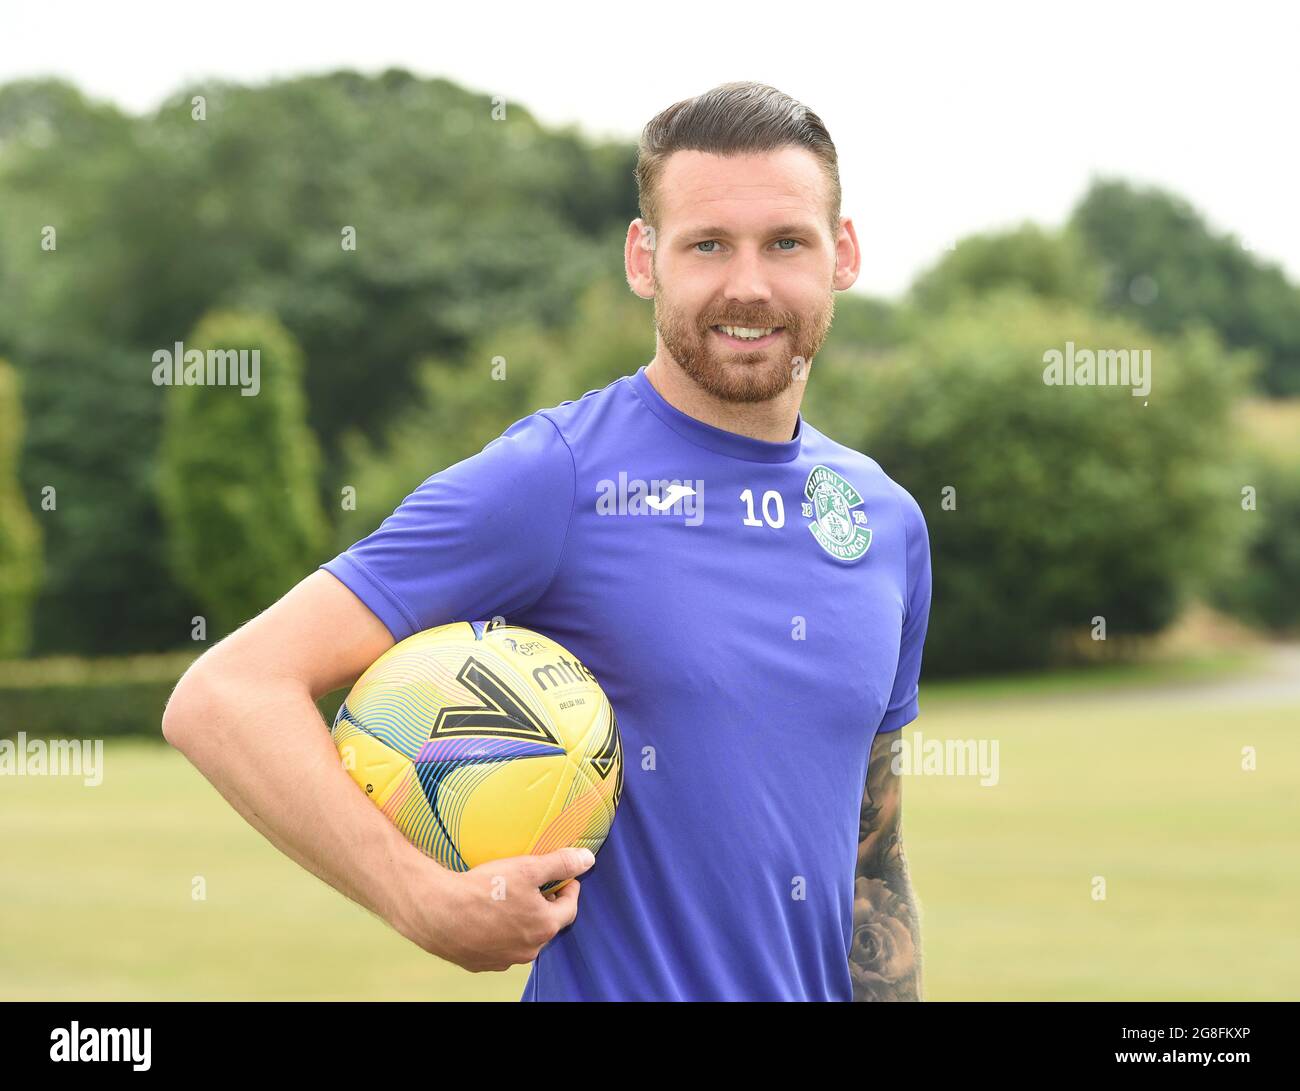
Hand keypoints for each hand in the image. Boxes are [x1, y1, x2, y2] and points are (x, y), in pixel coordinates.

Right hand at [392, 846, 594, 971]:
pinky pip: (498, 947)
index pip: (569, 908)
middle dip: (545, 906)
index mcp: (544, 926)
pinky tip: (487, 916)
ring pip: (522, 938)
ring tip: (511, 900)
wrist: (438, 912)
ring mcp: (504, 959)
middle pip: (546, 925)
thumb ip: (560, 863)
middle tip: (536, 887)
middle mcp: (528, 950)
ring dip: (522, 921)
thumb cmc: (485, 889)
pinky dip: (499, 933)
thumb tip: (588, 859)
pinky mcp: (481, 963)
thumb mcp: (527, 867)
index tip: (566, 879)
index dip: (569, 890)